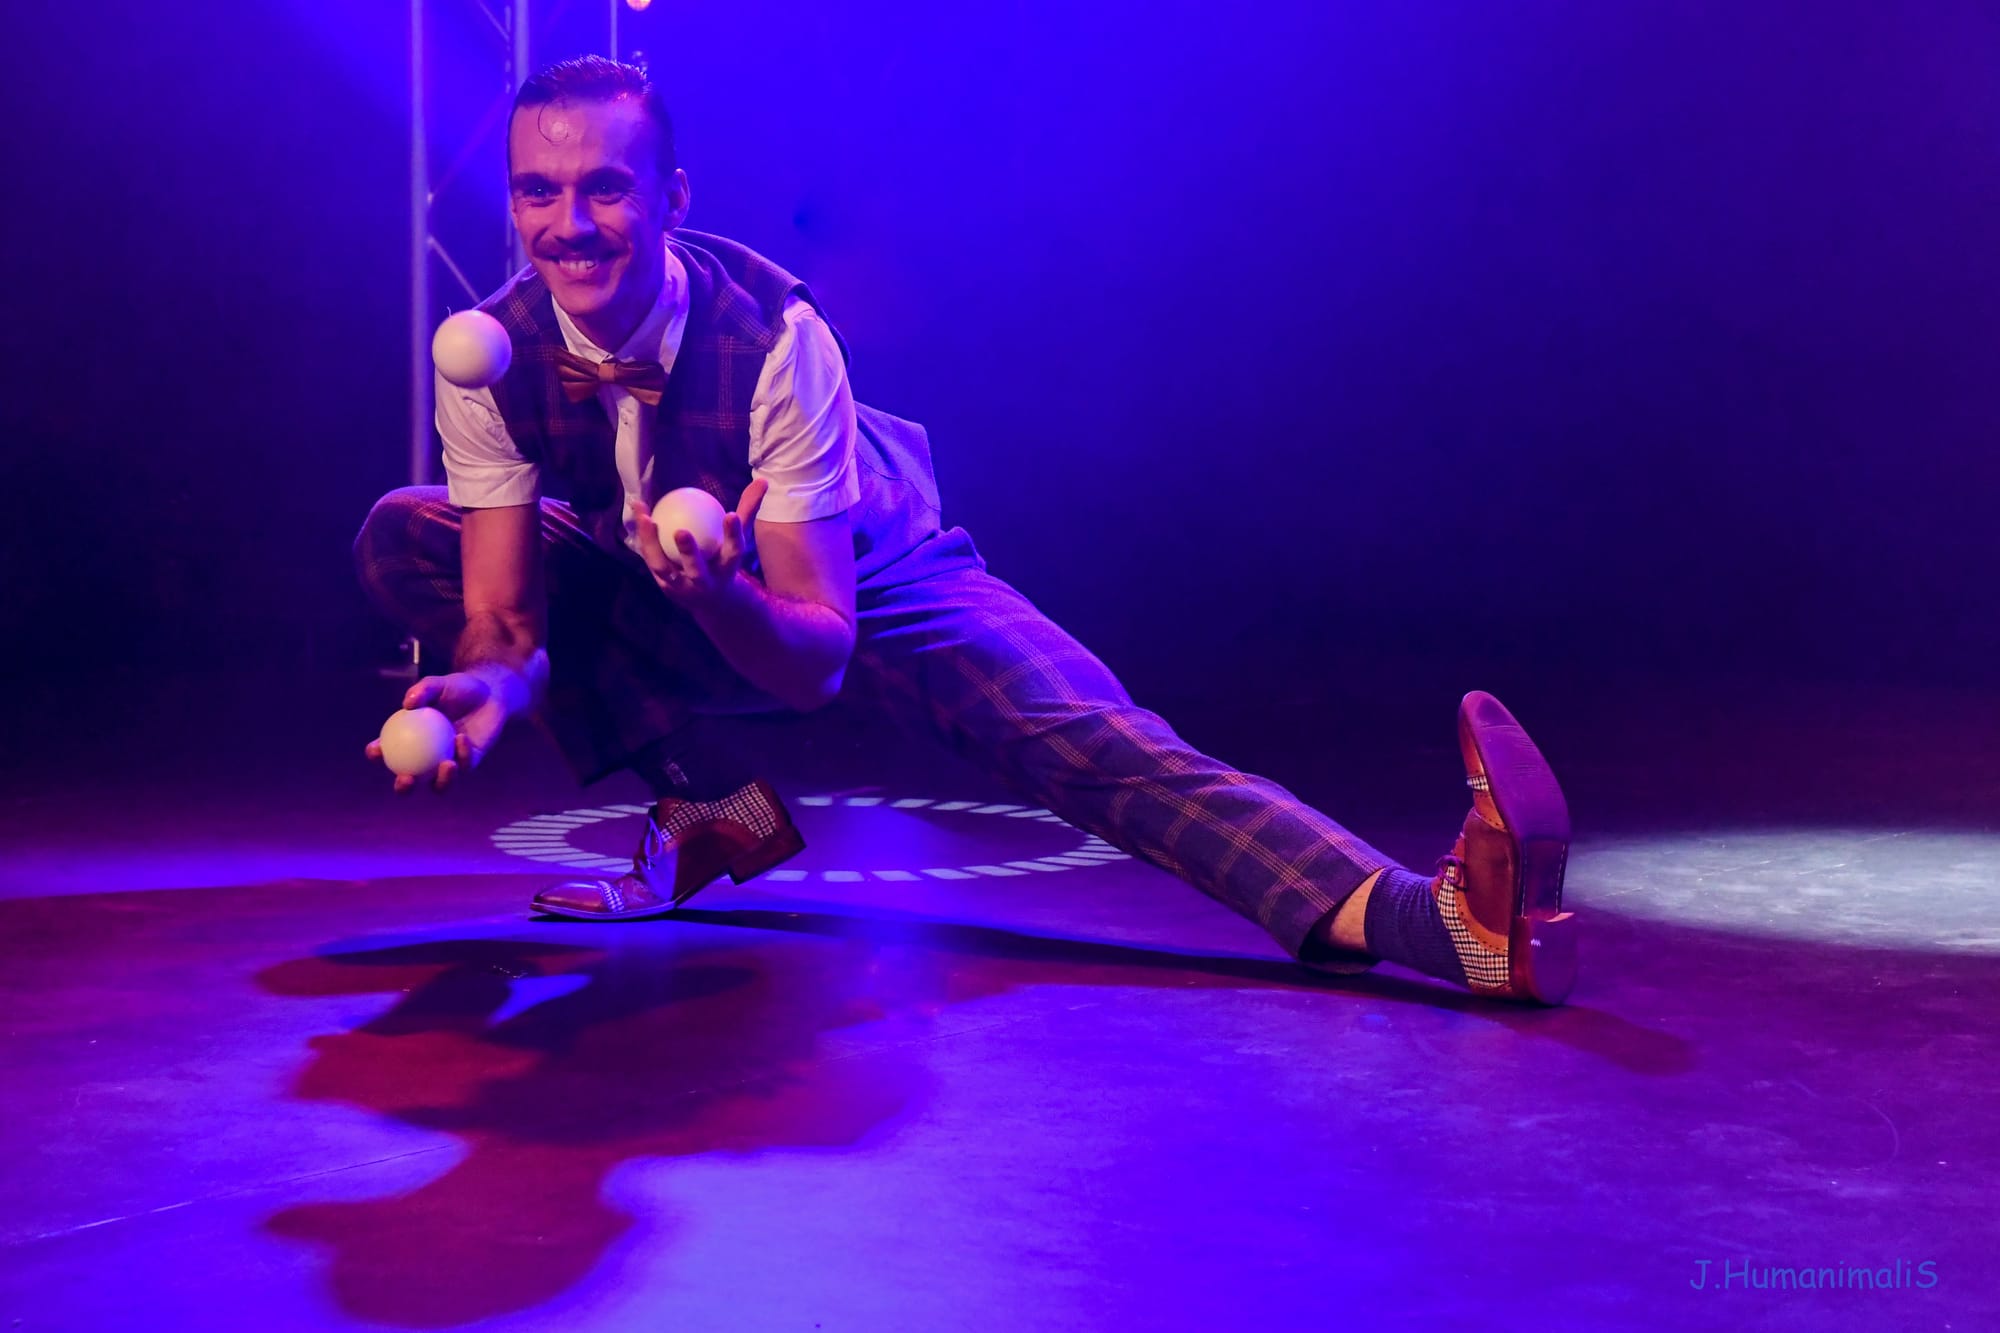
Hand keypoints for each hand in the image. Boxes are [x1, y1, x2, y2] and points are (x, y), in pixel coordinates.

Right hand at [363, 669, 516, 793]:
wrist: (489, 691)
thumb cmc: (457, 687)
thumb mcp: (438, 684)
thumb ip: (423, 691)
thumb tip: (407, 704)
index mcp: (410, 740)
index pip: (387, 751)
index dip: (376, 754)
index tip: (376, 749)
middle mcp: (426, 757)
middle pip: (410, 781)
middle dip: (403, 787)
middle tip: (406, 778)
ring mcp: (448, 762)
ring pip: (440, 784)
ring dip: (441, 780)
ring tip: (446, 764)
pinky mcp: (470, 762)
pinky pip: (465, 765)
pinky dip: (462, 754)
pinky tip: (461, 738)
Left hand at [630, 479, 767, 612]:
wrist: (712, 600)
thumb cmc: (724, 559)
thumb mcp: (738, 538)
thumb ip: (748, 510)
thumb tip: (762, 480)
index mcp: (727, 570)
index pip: (733, 552)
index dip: (733, 535)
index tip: (731, 515)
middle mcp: (704, 583)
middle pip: (696, 569)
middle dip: (689, 553)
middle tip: (680, 531)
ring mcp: (681, 587)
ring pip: (663, 566)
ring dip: (653, 543)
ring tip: (647, 518)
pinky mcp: (663, 585)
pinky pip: (650, 558)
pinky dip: (644, 537)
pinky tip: (639, 512)